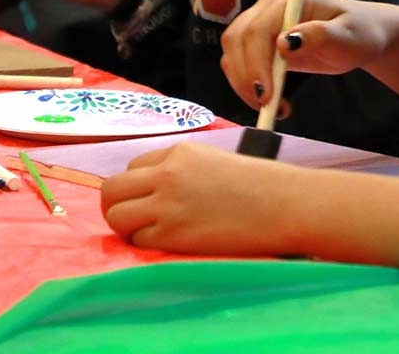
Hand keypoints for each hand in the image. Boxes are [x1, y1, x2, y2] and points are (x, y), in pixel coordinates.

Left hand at [101, 142, 304, 253]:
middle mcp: (167, 175)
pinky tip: (169, 243)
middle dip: (118, 205)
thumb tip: (159, 190)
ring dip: (126, 227)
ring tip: (149, 233)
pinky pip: (138, 240)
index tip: (151, 199)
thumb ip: (183, 171)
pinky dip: (146, 245)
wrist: (286, 205)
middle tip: (134, 219)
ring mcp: (167, 205)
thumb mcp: (215, 162)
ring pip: (116, 216)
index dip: (138, 186)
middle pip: (112, 189)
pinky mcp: (172, 235)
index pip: (133, 166)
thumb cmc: (263, 185)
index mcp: (179, 153)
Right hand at [218, 0, 398, 111]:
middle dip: (245, 77)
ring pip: (233, 54)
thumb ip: (319, 35)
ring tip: (272, 108)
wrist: (362, 36)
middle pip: (237, 40)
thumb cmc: (359, 31)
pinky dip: (249, 87)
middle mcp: (266, 9)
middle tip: (266, 106)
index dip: (255, 63)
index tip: (266, 94)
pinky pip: (242, 65)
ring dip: (243, 84)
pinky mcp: (261, 46)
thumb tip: (284, 42)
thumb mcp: (347, 34)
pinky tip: (273, 102)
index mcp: (285, 0)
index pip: (256, 29)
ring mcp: (261, 25)